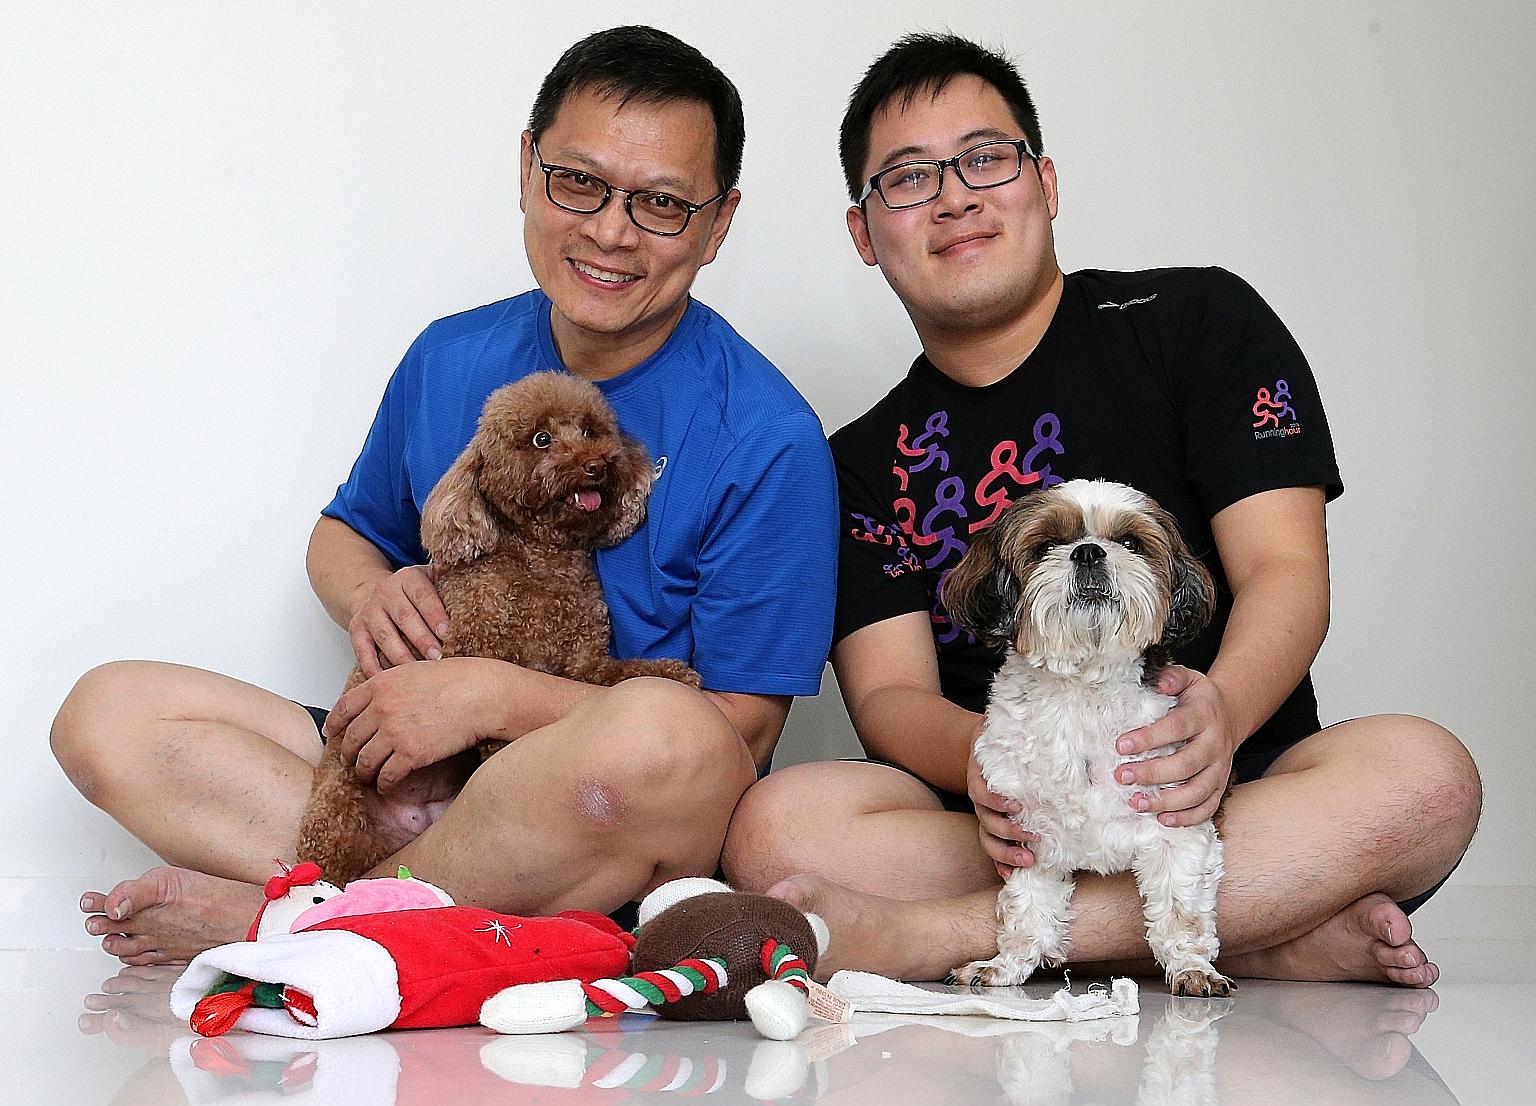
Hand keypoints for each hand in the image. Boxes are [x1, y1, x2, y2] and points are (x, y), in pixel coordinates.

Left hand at [323, 657, 506, 792]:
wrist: (482, 695)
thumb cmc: (459, 679)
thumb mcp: (416, 670)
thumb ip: (392, 684)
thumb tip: (382, 697)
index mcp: (381, 684)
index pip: (344, 708)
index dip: (335, 724)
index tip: (333, 733)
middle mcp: (382, 708)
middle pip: (351, 739)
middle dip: (349, 753)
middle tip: (351, 760)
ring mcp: (394, 733)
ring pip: (364, 761)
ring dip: (363, 772)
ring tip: (367, 776)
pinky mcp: (411, 755)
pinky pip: (386, 776)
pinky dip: (383, 784)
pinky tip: (386, 785)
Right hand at [348, 564, 449, 676]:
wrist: (375, 592)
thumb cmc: (414, 593)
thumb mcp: (431, 579)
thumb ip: (449, 583)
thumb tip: (478, 593)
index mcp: (408, 578)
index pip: (422, 595)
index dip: (434, 614)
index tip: (447, 632)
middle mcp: (385, 592)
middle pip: (405, 617)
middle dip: (422, 639)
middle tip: (438, 657)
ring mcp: (369, 612)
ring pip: (385, 636)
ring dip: (402, 656)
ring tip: (419, 672)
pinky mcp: (357, 630)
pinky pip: (363, 651)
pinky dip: (373, 668)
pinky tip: (389, 680)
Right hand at [967, 724, 1037, 879]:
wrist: (980, 746)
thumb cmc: (1000, 736)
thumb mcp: (1000, 726)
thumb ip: (1016, 722)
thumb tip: (1047, 710)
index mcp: (981, 775)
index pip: (984, 791)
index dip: (998, 800)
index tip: (1017, 804)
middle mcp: (980, 798)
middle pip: (988, 819)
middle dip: (1010, 830)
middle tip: (1033, 835)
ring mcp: (985, 814)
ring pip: (988, 837)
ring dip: (1006, 852)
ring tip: (1029, 861)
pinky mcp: (992, 825)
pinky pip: (991, 848)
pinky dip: (1000, 863)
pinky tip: (1011, 876)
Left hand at [1115, 665, 1236, 826]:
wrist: (1229, 715)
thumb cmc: (1197, 699)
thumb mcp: (1188, 679)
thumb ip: (1172, 677)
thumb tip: (1159, 681)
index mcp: (1204, 716)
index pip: (1177, 727)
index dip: (1149, 738)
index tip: (1120, 745)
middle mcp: (1215, 745)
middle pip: (1186, 764)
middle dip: (1152, 773)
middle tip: (1121, 776)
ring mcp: (1220, 769)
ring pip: (1197, 791)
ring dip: (1166, 801)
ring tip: (1136, 803)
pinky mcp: (1220, 786)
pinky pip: (1208, 807)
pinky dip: (1188, 817)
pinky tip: (1163, 820)